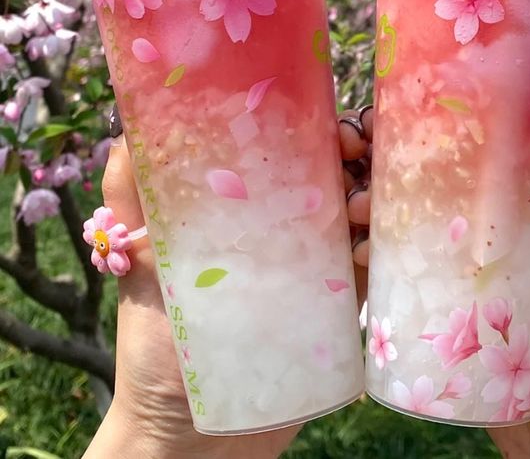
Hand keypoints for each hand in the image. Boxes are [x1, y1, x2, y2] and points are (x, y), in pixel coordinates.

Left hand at [85, 107, 372, 458]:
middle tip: (355, 154)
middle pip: (340, 174)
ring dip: (374, 196)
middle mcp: (290, 230)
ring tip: (360, 207)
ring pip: (364, 215)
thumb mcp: (140, 260)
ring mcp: (318, 269)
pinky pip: (373, 270)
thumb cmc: (158, 344)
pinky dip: (381, 249)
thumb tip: (125, 129)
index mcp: (252, 209)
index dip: (322, 129)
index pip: (296, 150)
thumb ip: (131, 195)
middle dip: (359, 154)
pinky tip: (367, 249)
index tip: (332, 126)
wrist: (188, 438)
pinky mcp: (338, 311)